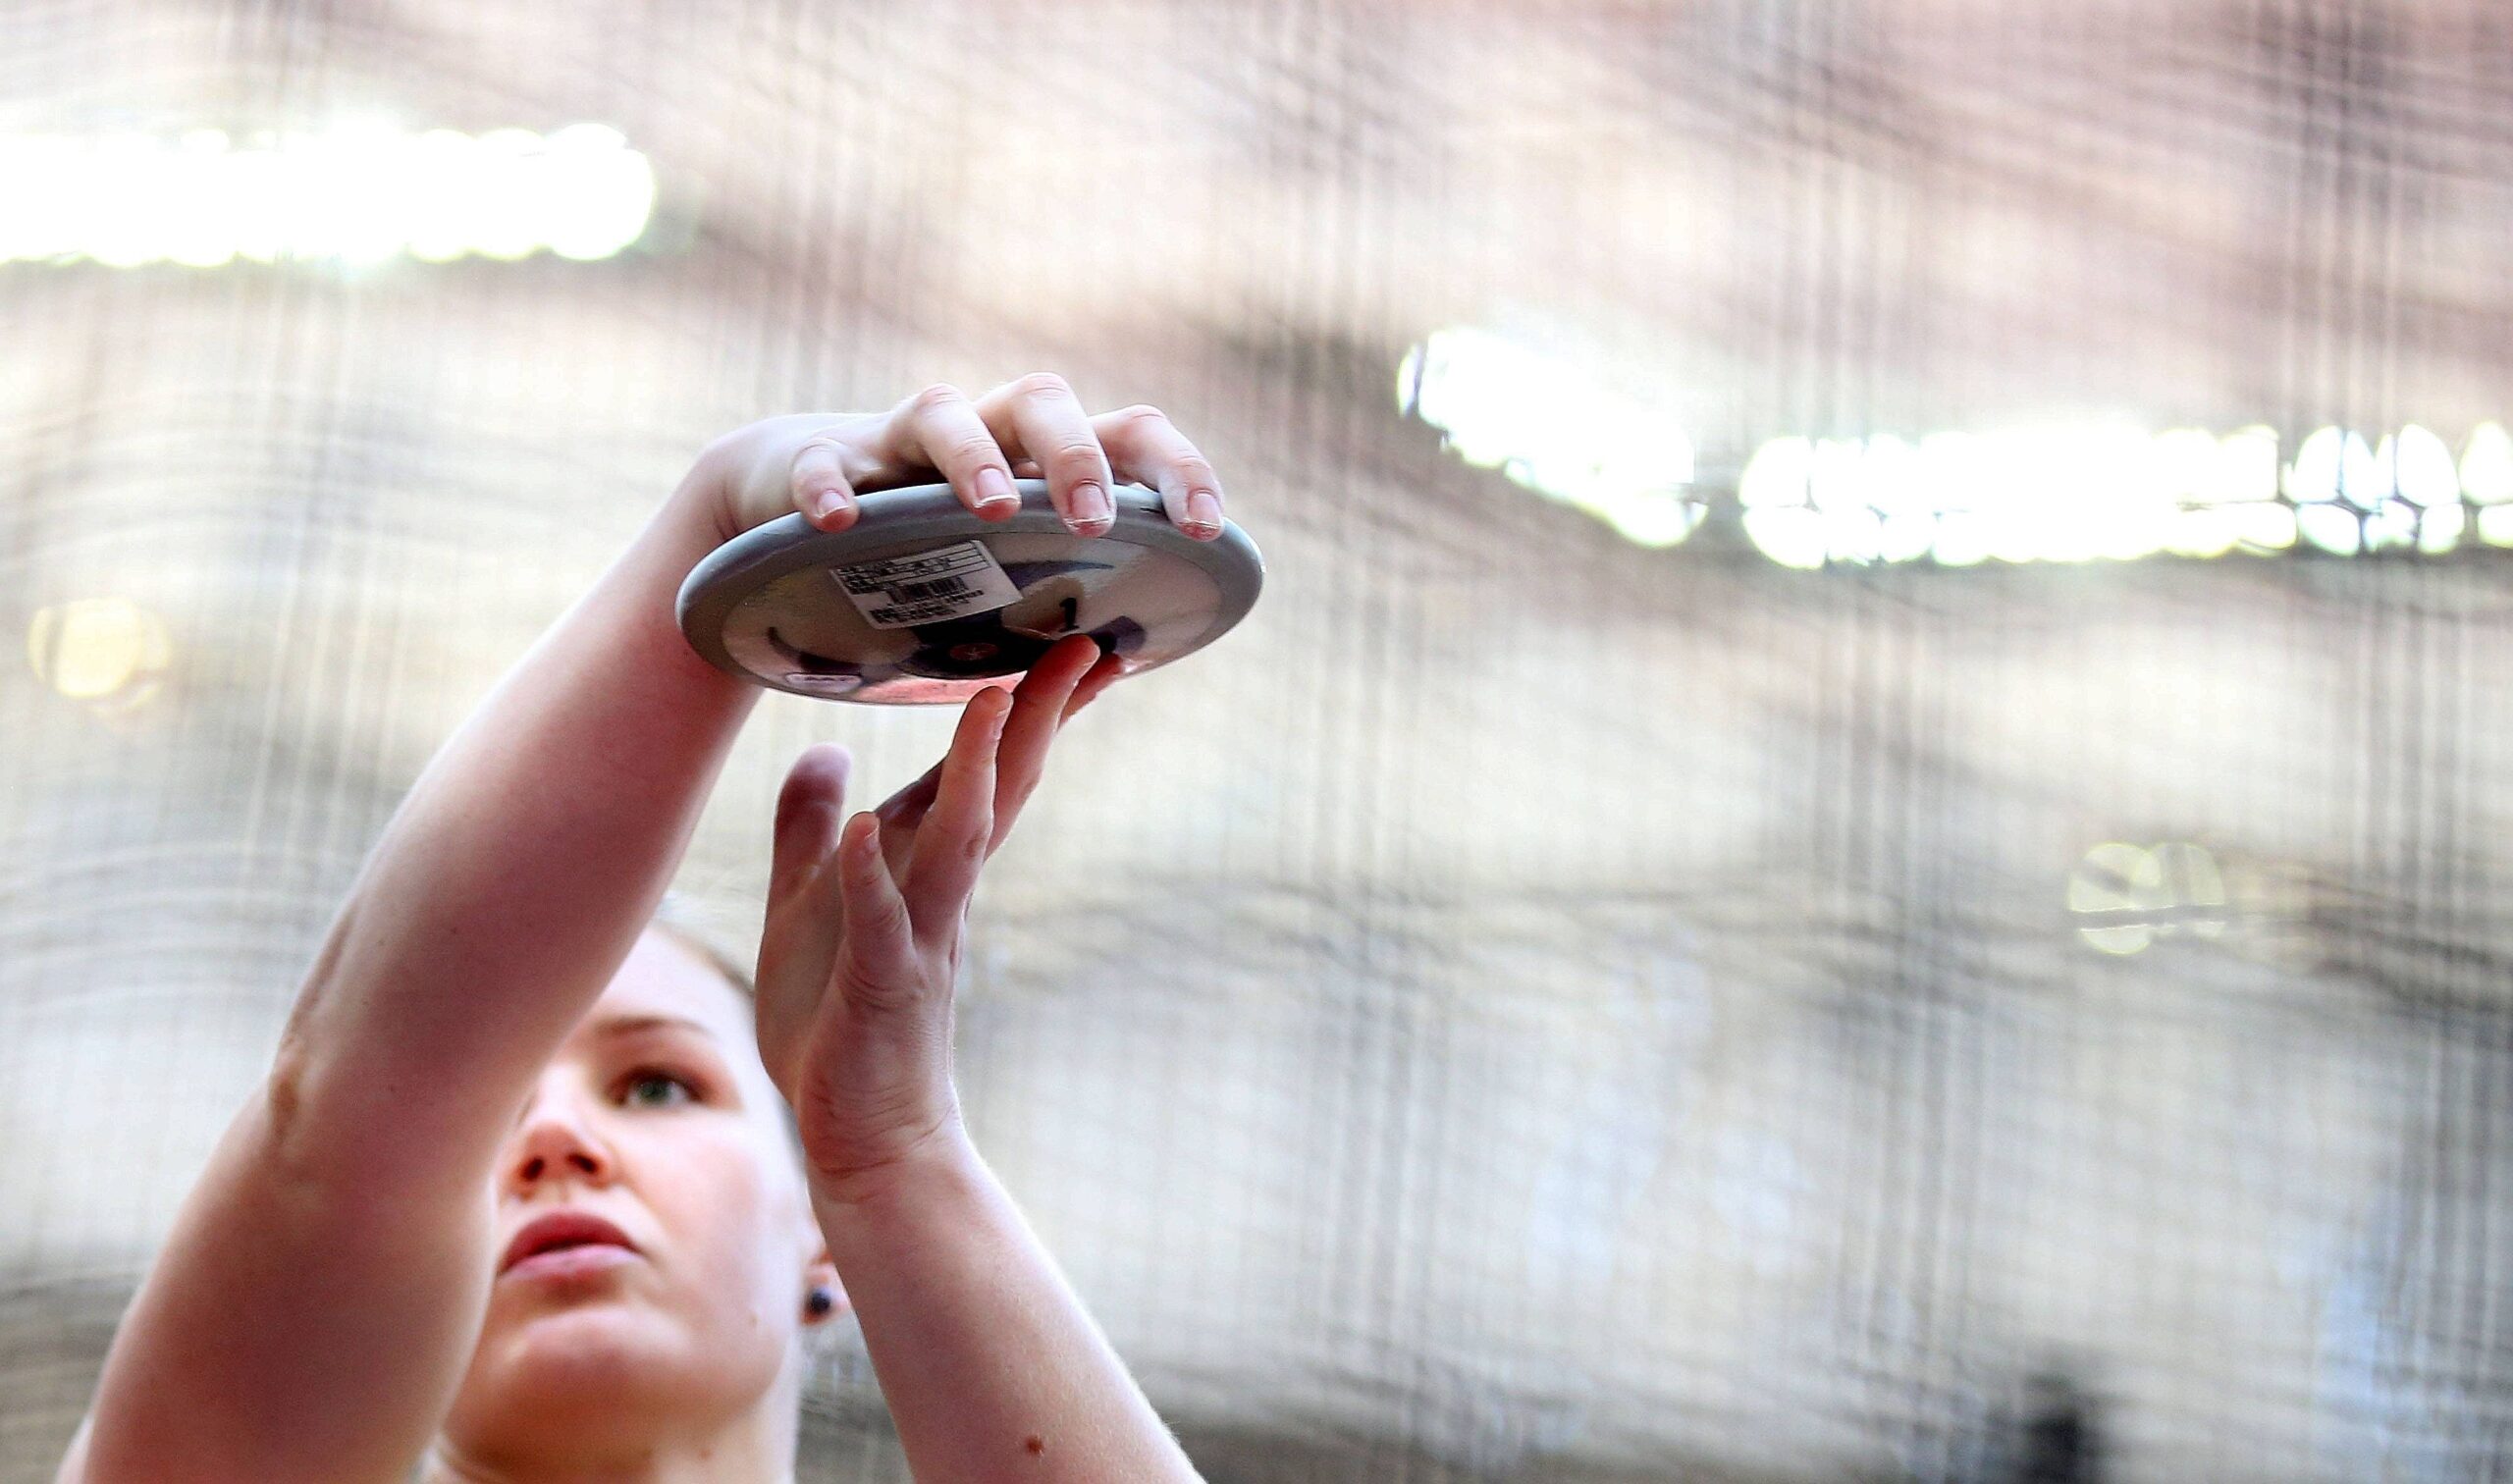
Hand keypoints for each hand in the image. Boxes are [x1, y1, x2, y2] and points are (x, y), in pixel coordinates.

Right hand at [688, 373, 1229, 542]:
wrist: (817, 505)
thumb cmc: (938, 548)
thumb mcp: (1011, 569)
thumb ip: (1063, 595)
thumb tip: (1135, 652)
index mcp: (1047, 455)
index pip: (1130, 434)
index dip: (1177, 470)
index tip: (1205, 529)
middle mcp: (986, 429)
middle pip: (1042, 402)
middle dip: (1075, 457)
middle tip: (1094, 520)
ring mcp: (900, 440)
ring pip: (941, 413)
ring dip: (972, 457)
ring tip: (992, 509)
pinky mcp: (824, 460)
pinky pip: (825, 463)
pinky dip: (832, 487)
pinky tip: (839, 522)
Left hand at [750, 635, 1117, 1199]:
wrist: (863, 1133)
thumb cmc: (837, 1021)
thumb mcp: (808, 904)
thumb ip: (810, 828)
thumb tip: (824, 752)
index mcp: (924, 867)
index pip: (985, 773)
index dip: (1025, 708)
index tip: (1069, 642)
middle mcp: (937, 893)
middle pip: (999, 790)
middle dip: (1036, 718)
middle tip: (1083, 646)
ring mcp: (917, 938)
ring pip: (956, 843)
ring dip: (973, 773)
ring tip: (991, 700)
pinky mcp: (881, 988)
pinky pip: (882, 925)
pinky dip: (873, 875)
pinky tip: (865, 826)